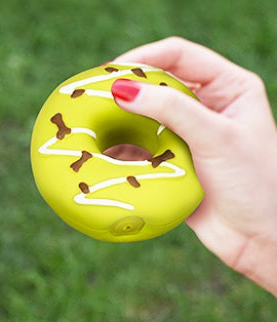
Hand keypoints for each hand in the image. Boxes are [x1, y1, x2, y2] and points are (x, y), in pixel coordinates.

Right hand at [112, 38, 276, 294]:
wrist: (258, 237)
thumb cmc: (254, 182)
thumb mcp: (214, 137)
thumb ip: (170, 109)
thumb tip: (123, 89)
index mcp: (228, 88)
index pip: (179, 56)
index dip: (143, 58)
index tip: (110, 73)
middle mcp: (207, 108)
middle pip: (156, 87)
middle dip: (125, 92)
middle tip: (91, 100)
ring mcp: (188, 139)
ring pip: (145, 122)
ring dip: (120, 126)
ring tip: (92, 130)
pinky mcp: (173, 168)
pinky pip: (140, 154)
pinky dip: (122, 155)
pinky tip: (104, 158)